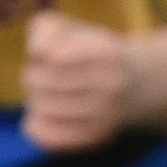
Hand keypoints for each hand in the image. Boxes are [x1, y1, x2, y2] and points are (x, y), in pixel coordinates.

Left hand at [19, 11, 140, 150]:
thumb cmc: (88, 52)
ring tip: (44, 95)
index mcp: (106, 52)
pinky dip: (37, 127)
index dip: (38, 53)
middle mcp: (112, 84)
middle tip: (38, 76)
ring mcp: (107, 113)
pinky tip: (40, 118)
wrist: (135, 84)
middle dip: (31, 77)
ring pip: (43, 110)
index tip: (46, 54)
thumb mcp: (69, 28)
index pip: (52, 56)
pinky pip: (52, 138)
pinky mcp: (98, 136)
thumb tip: (37, 52)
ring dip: (34, 101)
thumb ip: (45, 31)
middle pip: (42, 82)